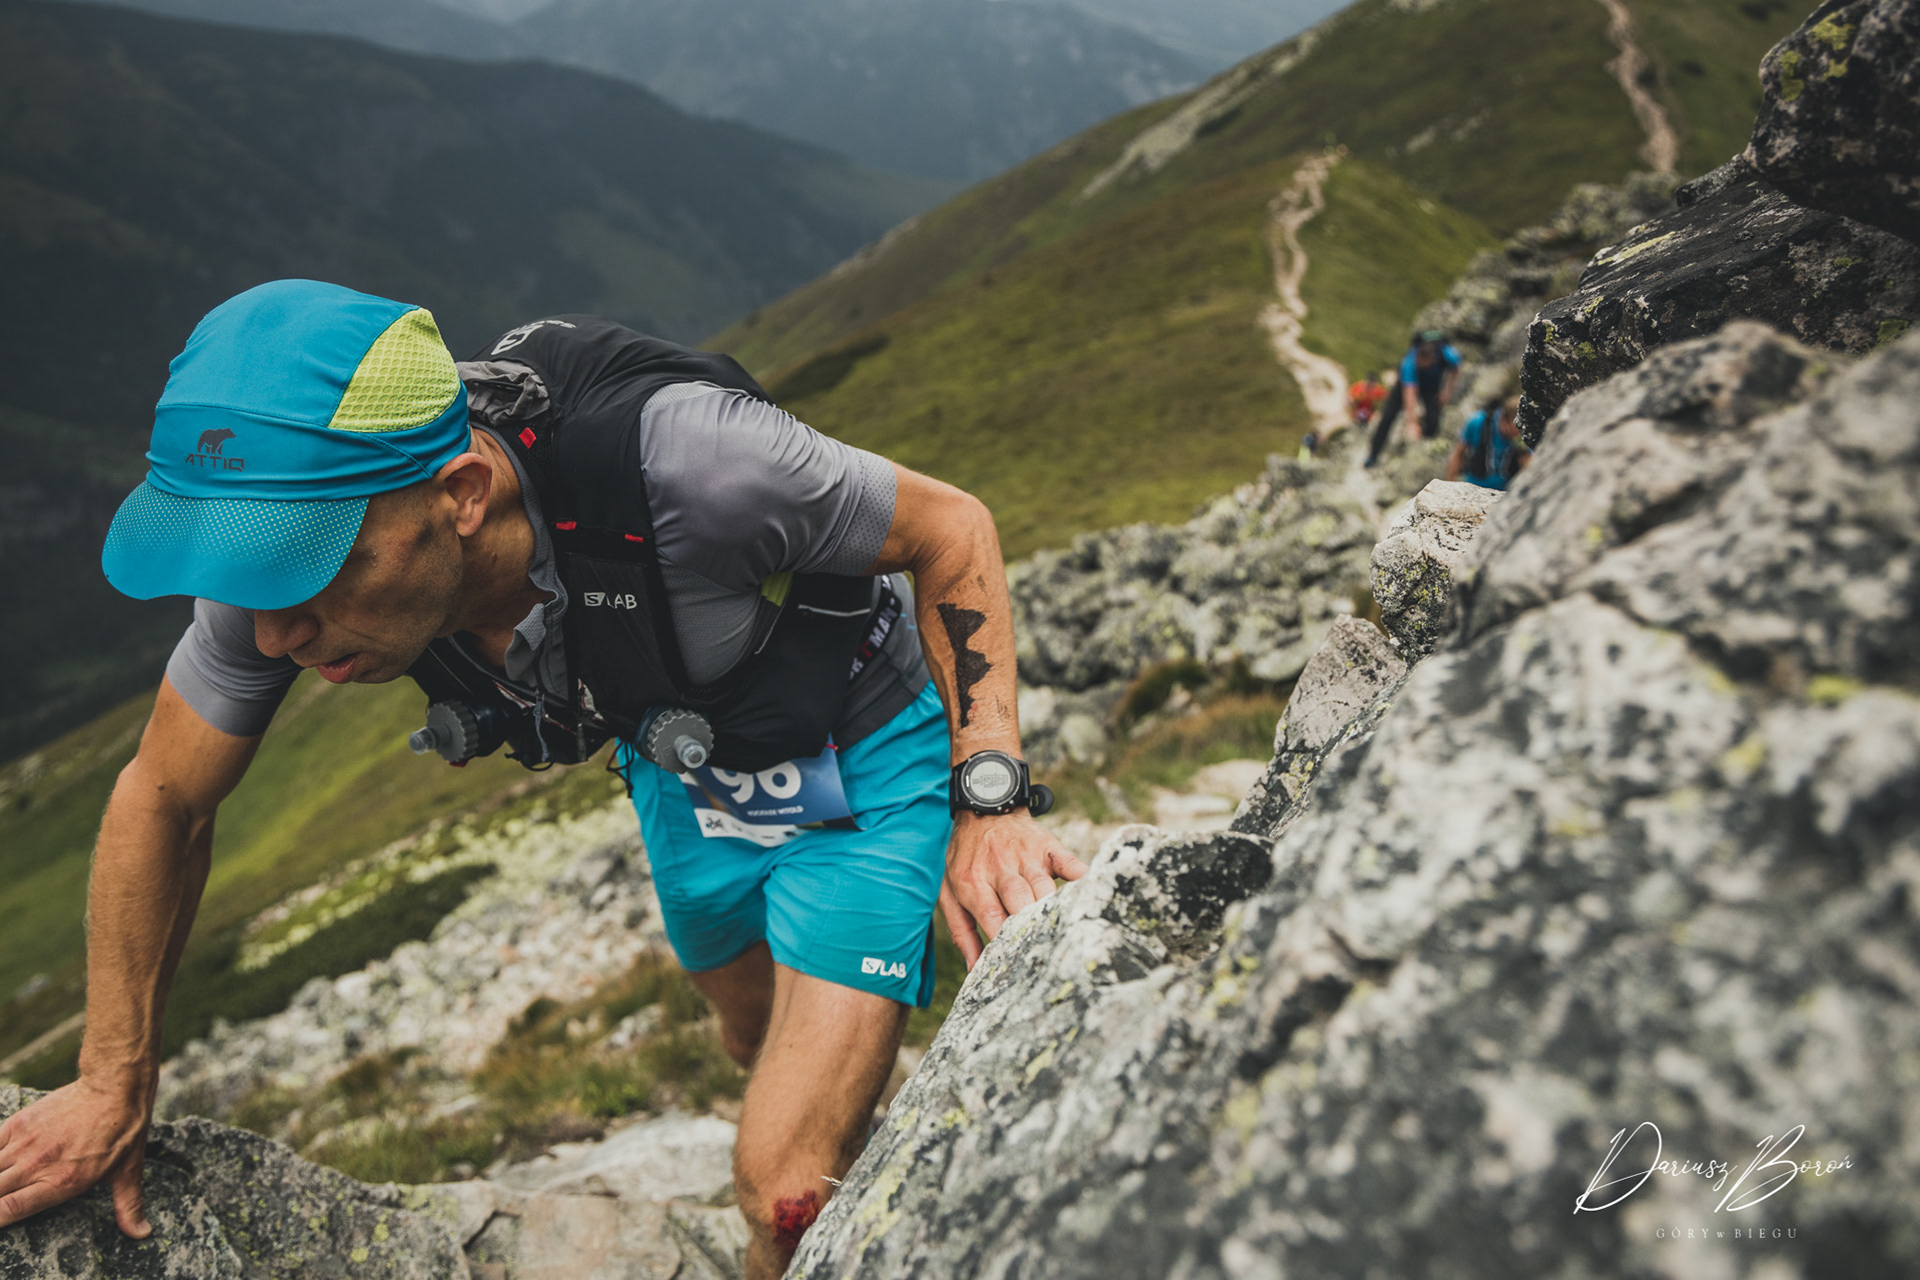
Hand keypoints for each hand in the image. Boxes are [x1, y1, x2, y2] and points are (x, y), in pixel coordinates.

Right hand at [0, 1077, 152, 1236]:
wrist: (114, 1088)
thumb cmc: (122, 1131)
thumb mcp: (128, 1171)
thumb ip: (128, 1205)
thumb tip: (141, 1233)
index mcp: (60, 1183)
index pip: (8, 1211)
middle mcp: (36, 1166)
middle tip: (3, 1198)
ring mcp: (24, 1144)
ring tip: (4, 1182)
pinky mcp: (19, 1123)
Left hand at [938, 811, 1087, 967]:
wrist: (982, 808)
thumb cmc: (965, 858)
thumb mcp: (950, 891)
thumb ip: (961, 932)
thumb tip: (975, 969)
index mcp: (973, 882)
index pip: (991, 917)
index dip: (1003, 941)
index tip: (1014, 966)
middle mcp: (1000, 868)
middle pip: (1019, 901)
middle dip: (1030, 927)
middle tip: (1042, 954)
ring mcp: (1026, 856)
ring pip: (1043, 887)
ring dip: (1053, 910)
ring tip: (1064, 935)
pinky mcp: (1048, 846)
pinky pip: (1068, 862)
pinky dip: (1081, 878)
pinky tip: (1090, 894)